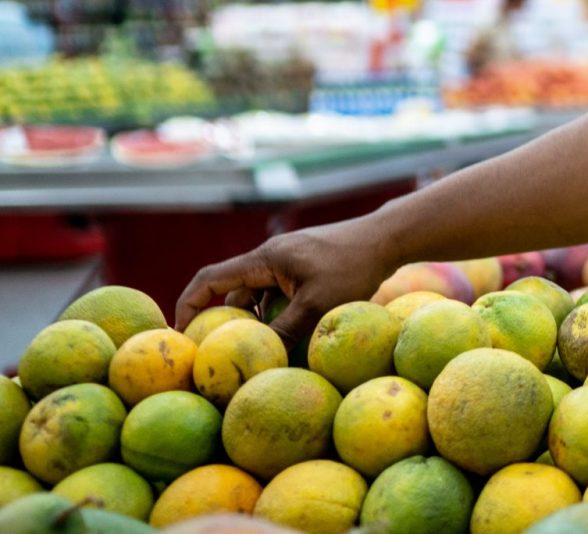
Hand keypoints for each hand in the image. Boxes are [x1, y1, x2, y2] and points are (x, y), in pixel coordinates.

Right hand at [177, 217, 393, 342]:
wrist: (389, 239)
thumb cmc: (355, 267)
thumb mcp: (318, 305)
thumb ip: (285, 332)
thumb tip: (258, 364)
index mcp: (264, 259)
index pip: (211, 279)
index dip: (189, 305)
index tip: (182, 336)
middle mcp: (271, 258)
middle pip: (235, 293)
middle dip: (229, 323)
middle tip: (226, 355)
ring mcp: (289, 264)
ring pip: (260, 297)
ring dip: (259, 322)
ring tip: (264, 351)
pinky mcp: (306, 270)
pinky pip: (280, 296)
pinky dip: (280, 316)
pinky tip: (292, 338)